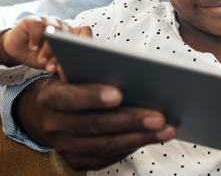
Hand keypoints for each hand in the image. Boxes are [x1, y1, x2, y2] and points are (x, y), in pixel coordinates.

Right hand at [0, 17, 90, 71]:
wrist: (16, 48)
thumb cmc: (37, 55)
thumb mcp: (49, 62)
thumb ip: (58, 65)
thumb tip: (65, 73)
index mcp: (69, 34)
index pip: (84, 31)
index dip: (85, 42)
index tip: (82, 57)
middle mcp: (61, 25)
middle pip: (67, 35)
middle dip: (61, 53)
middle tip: (53, 67)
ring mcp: (48, 20)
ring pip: (54, 29)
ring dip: (48, 47)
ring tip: (43, 60)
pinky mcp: (33, 20)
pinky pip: (38, 25)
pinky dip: (36, 37)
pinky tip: (34, 48)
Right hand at [17, 74, 175, 170]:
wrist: (50, 110)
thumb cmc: (72, 81)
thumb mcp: (72, 67)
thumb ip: (89, 64)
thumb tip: (121, 63)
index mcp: (52, 98)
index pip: (72, 98)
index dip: (94, 96)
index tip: (119, 94)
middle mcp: (55, 125)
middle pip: (96, 125)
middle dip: (131, 120)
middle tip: (159, 116)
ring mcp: (65, 146)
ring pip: (106, 145)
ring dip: (140, 137)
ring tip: (166, 129)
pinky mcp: (77, 160)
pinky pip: (107, 157)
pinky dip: (131, 146)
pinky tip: (152, 137)